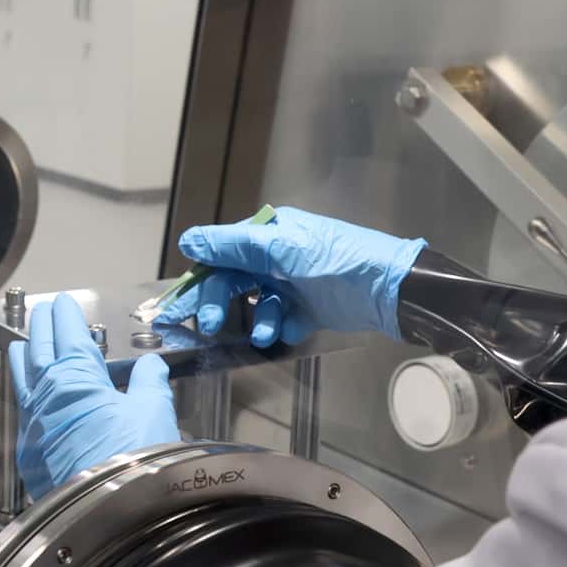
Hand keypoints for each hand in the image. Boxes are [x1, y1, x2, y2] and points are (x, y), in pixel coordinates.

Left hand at [9, 293, 179, 498]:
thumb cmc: (135, 463)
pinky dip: (25, 393)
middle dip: (41, 327)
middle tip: (44, 314)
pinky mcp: (30, 452)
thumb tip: (149, 365)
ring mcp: (34, 424)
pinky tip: (31, 398)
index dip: (66, 315)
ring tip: (25, 345)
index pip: (68, 334)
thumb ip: (148, 383)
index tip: (63, 303)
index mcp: (77, 377)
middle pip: (37, 349)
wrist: (108, 516)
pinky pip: (23, 410)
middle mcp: (47, 395)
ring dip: (24, 356)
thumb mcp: (154, 412)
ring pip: (22, 378)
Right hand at [153, 206, 425, 347]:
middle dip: (221, 304)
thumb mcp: (284, 250)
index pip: (222, 254)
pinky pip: (282, 321)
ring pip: (257, 305)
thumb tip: (189, 240)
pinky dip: (282, 328)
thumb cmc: (338, 261)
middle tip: (209, 326)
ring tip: (266, 333)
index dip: (199, 278)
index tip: (176, 306)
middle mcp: (277, 256)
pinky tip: (292, 330)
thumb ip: (234, 246)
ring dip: (257, 320)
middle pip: (234, 282)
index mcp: (270, 234)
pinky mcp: (309, 308)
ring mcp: (293, 283)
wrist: (391, 290)